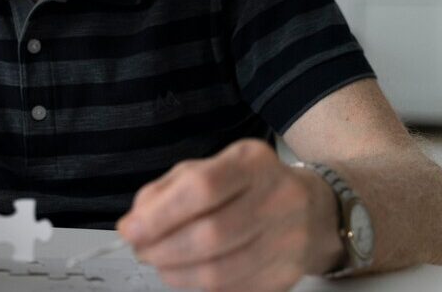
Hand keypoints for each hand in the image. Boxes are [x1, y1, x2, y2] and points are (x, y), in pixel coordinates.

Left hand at [116, 139, 343, 291]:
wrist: (312, 209)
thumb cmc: (243, 186)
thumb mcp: (207, 169)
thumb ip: (165, 192)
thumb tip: (133, 226)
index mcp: (252, 162)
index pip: (203, 188)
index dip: (160, 215)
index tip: (128, 230)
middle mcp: (279, 198)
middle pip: (211, 235)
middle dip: (163, 249)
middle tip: (140, 251)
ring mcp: (289, 240)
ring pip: (221, 272)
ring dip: (176, 274)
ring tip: (159, 264)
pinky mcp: (287, 275)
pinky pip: (233, 290)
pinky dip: (200, 286)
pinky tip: (187, 273)